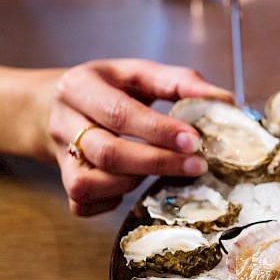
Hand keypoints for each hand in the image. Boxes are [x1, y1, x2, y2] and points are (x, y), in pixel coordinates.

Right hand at [46, 60, 232, 216]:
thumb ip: (179, 83)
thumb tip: (225, 101)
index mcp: (79, 87)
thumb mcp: (138, 75)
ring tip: (161, 170)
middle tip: (198, 165)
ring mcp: (61, 157)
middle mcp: (63, 123)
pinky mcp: (64, 184)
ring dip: (135, 182)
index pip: (120, 113)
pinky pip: (84, 205)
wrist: (54, 106)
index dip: (159, 130)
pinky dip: (112, 202)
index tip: (195, 140)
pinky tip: (133, 186)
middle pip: (108, 153)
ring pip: (93, 184)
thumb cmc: (110, 90)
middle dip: (158, 163)